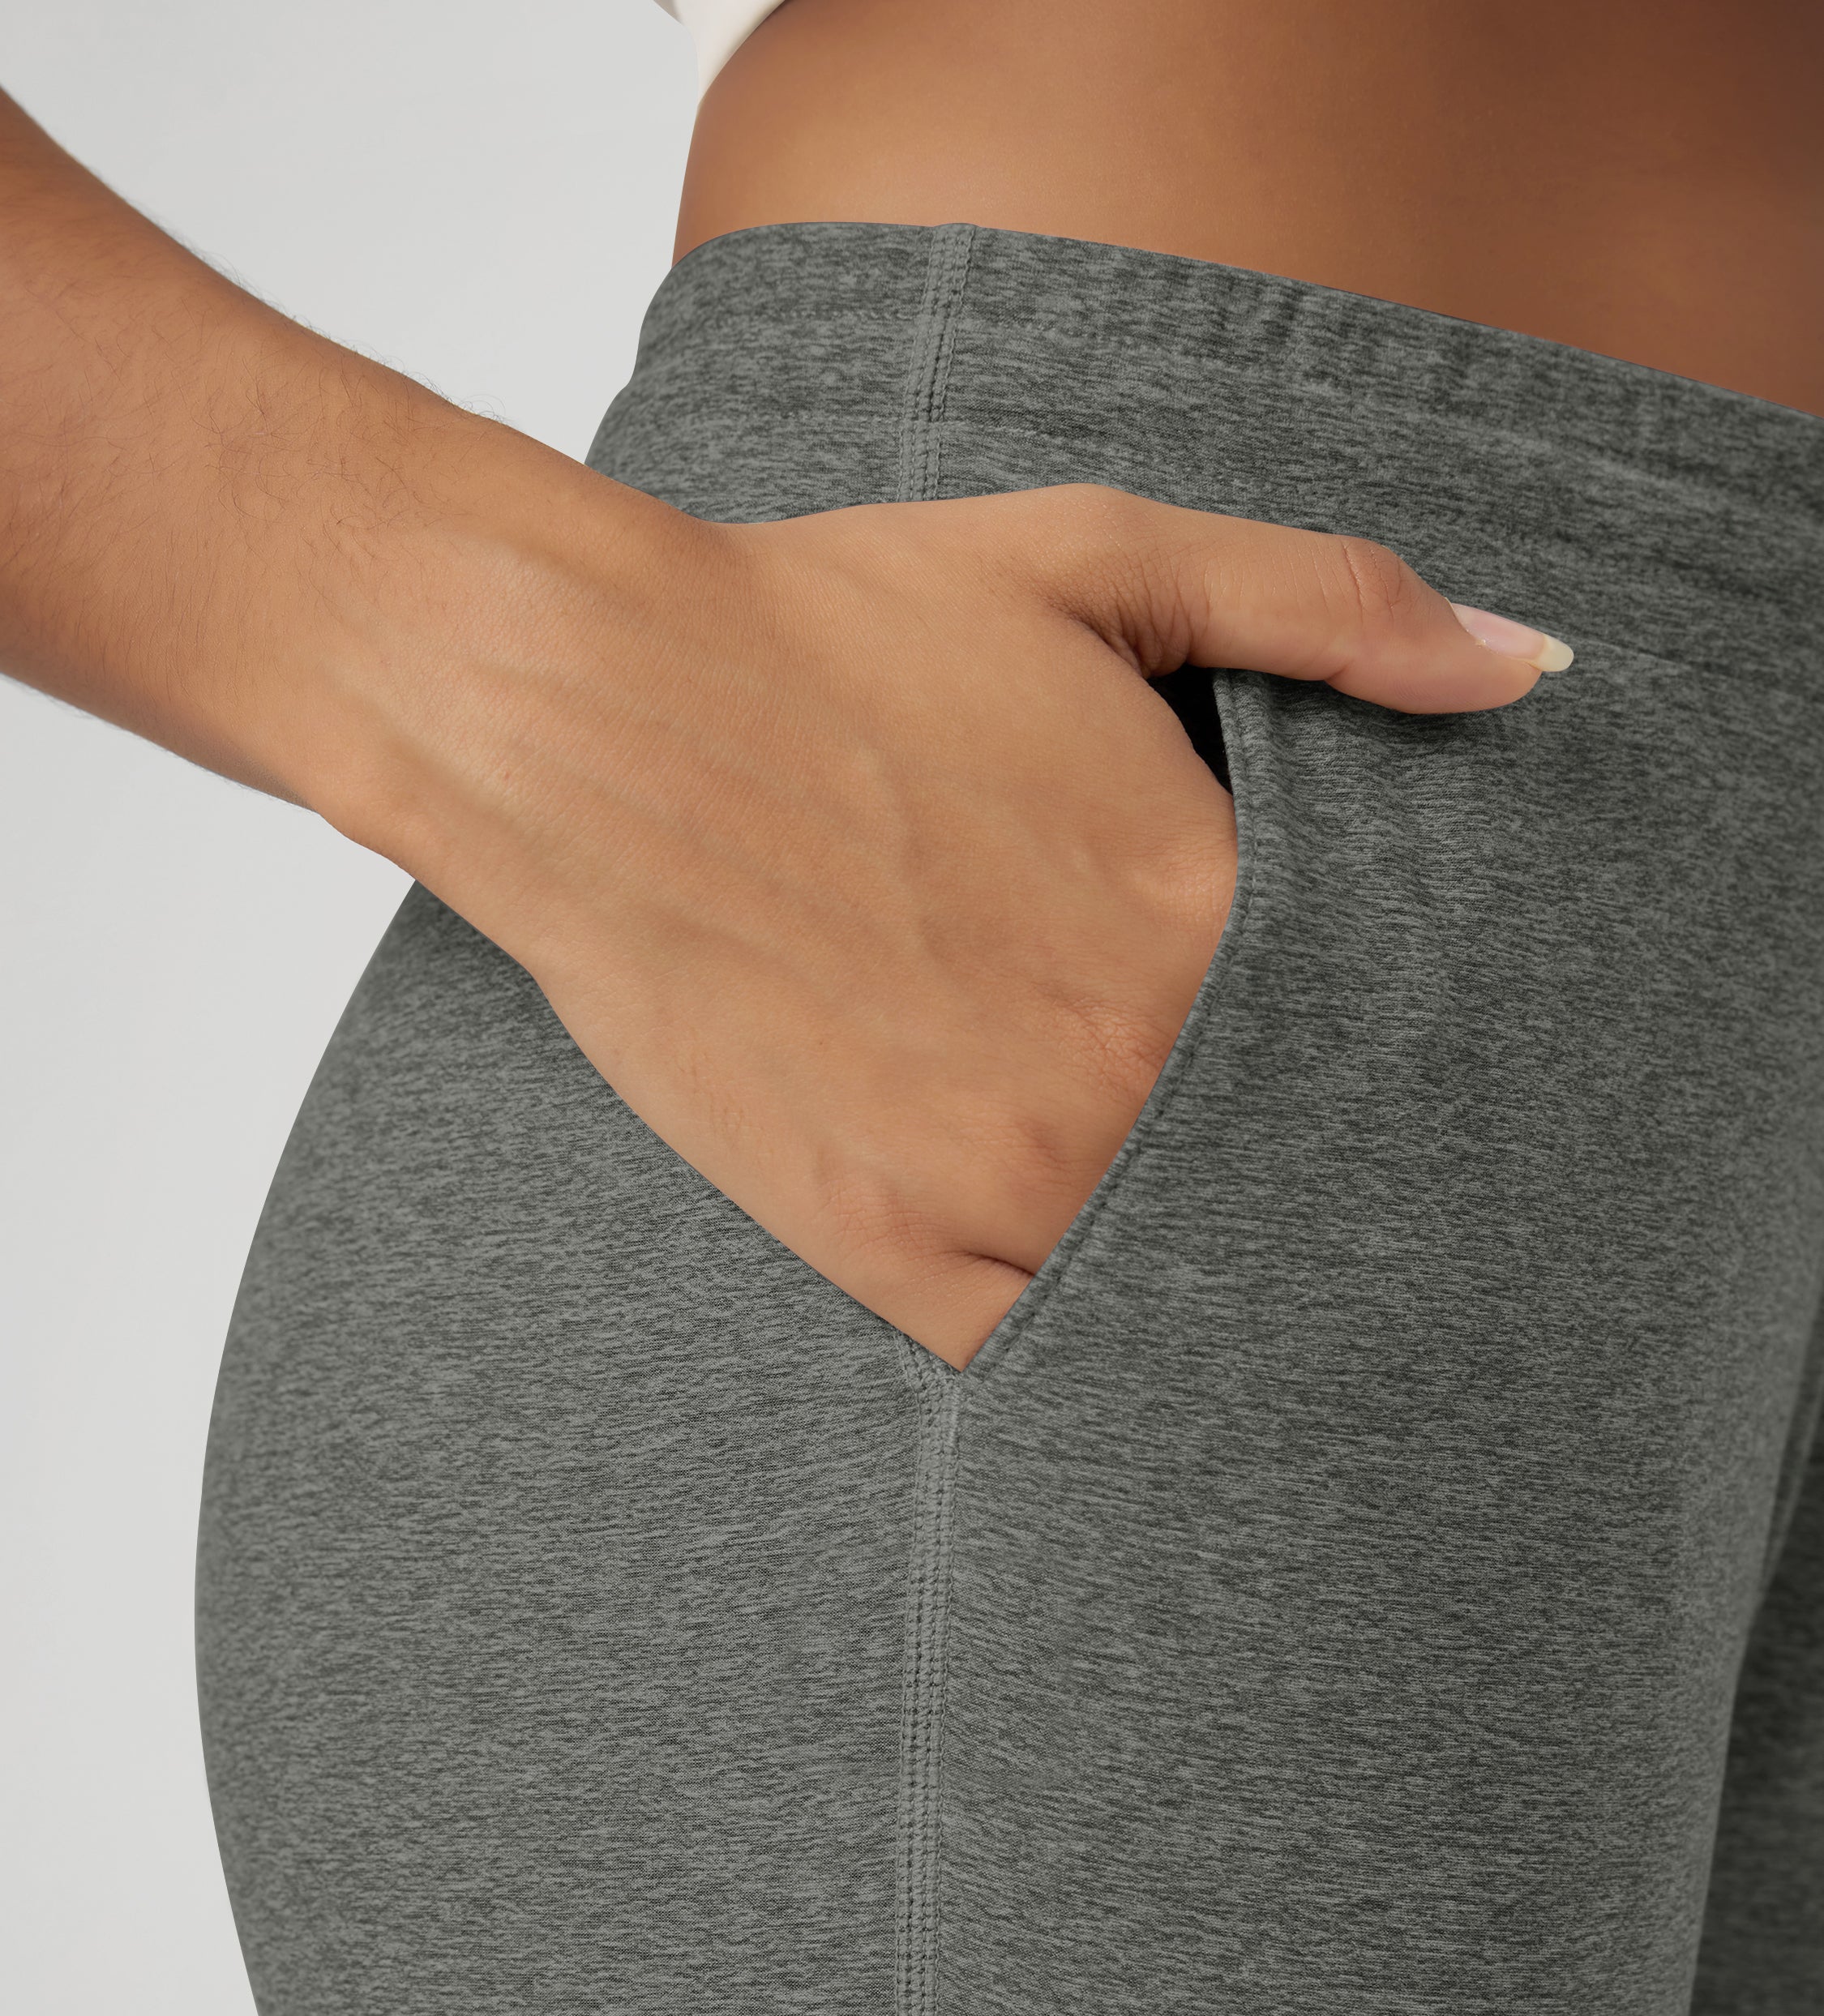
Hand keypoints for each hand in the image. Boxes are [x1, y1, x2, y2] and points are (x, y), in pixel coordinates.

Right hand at [311, 458, 1565, 1366]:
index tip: (1408, 1084)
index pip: (1380, 1038)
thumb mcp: (1095, 559)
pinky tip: (1107, 1313)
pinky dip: (1088, 1346)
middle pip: (1291, 1178)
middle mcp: (1121, 1070)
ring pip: (1178, 1284)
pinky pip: (1041, 1356)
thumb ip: (1324, 605)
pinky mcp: (882, 1246)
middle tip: (1367, 1214)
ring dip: (1216, 1275)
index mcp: (1201, 915)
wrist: (589, 718)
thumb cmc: (831, 629)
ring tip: (1240, 1268)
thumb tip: (1526, 664)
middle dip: (1315, 1177)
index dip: (1397, 1061)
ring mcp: (1000, 1177)